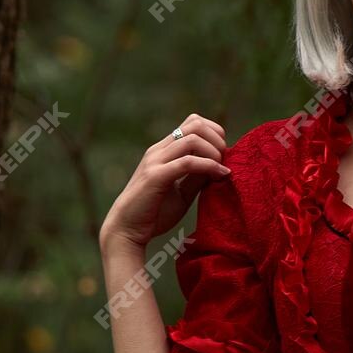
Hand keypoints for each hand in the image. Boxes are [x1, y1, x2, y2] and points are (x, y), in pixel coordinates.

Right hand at [100, 113, 230, 252]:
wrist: (127, 230)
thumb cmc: (155, 212)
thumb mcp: (183, 191)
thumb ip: (198, 176)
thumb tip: (221, 165)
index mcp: (164, 150)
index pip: (193, 123)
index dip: (215, 133)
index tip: (224, 155)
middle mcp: (159, 150)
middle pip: (195, 124)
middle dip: (218, 138)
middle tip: (226, 160)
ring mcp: (155, 161)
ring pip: (192, 138)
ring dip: (215, 152)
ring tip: (222, 170)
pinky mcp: (155, 176)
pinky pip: (187, 162)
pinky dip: (209, 166)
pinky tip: (219, 176)